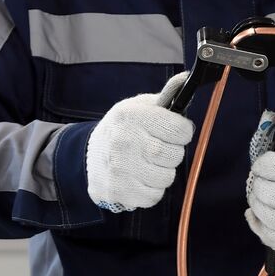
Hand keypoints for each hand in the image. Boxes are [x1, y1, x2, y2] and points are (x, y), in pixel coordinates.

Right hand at [86, 71, 193, 212]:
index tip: (175, 132)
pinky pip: (153, 196)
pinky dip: (152, 189)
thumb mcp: (140, 106)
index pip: (180, 130)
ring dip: (163, 172)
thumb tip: (185, 79)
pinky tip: (140, 178)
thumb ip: (166, 96)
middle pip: (173, 155)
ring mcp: (119, 168)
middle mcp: (124, 141)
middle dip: (173, 153)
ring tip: (149, 163)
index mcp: (132, 115)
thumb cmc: (125, 129)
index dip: (182, 132)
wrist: (88, 155)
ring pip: (166, 177)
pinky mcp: (118, 191)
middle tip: (160, 149)